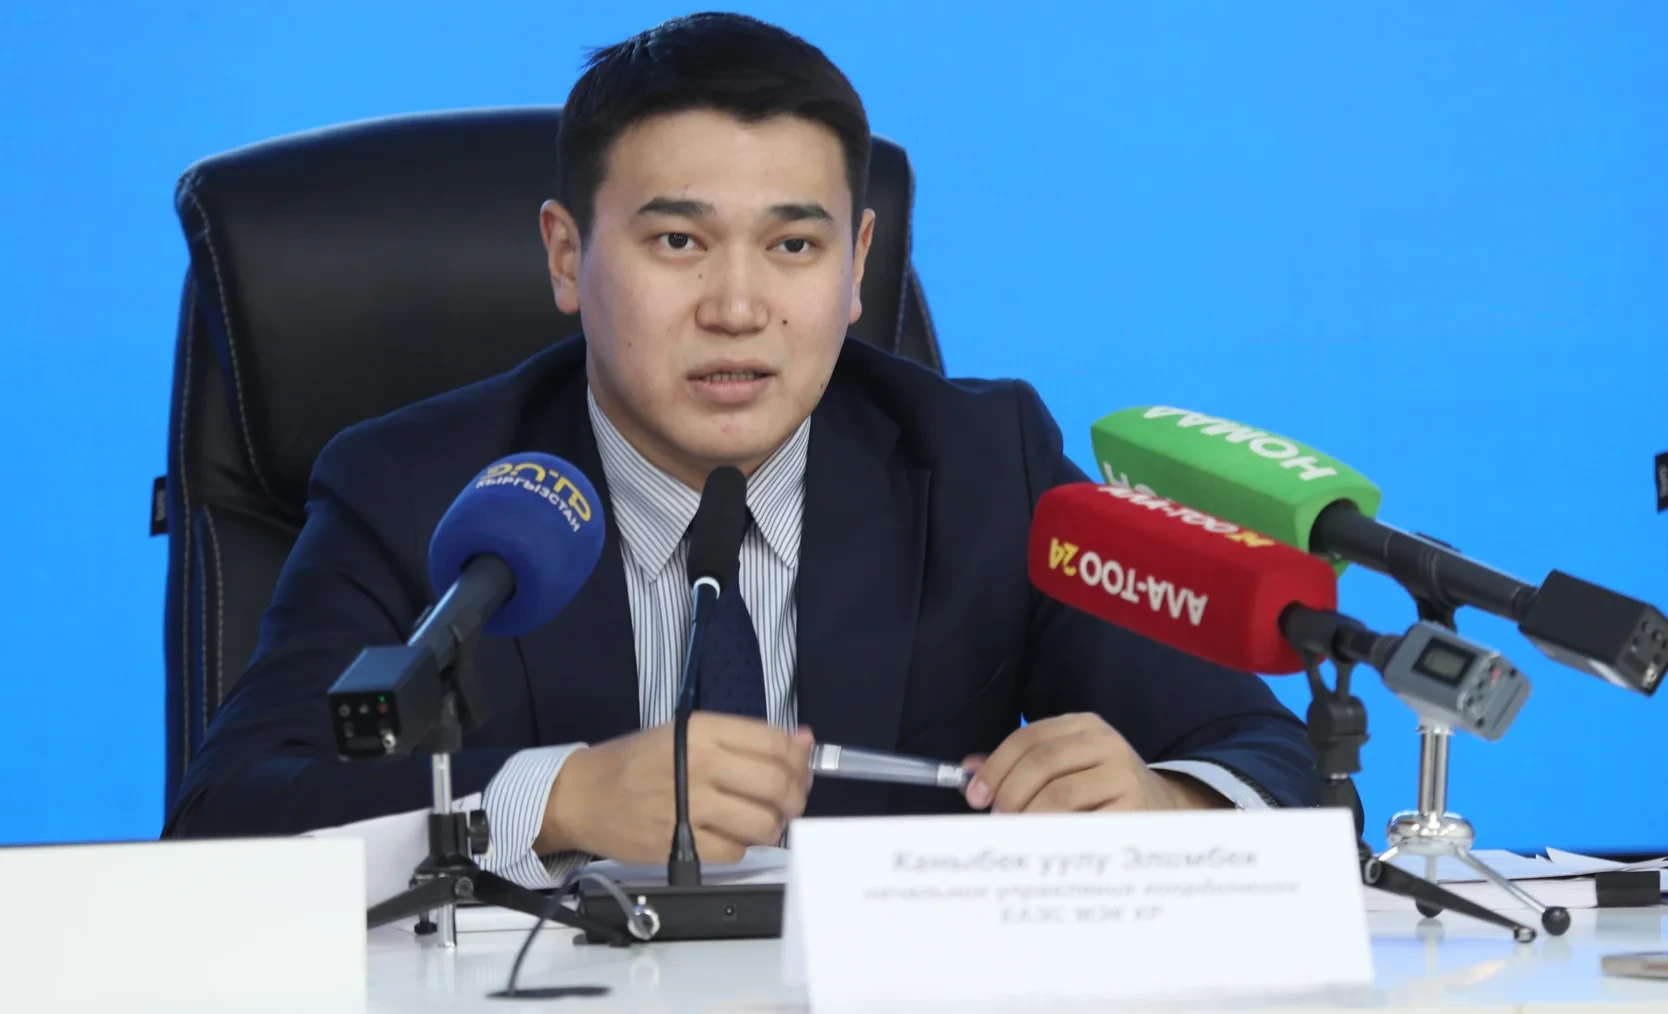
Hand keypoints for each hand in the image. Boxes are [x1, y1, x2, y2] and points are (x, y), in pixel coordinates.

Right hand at [537, 714, 814, 864]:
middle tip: (790, 801)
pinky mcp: (682, 843)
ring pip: (763, 823)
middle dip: (795, 797)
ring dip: (773, 826)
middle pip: (776, 784)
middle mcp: (700, 764)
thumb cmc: (633, 762)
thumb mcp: (687, 733)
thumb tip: (801, 741)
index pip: (774, 743)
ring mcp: (691, 805)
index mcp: (703, 731)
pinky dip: (741, 847)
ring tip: (762, 821)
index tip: (800, 768)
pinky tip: (730, 835)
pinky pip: (735, 852)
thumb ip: (745, 739)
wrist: (583, 795)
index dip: (798, 759)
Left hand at [961, 713, 1228, 813]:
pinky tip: (1045, 846)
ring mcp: (1123, 774)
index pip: (1028, 738)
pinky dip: (1055, 836)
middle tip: (996, 821)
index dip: (996, 766)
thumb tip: (968, 769)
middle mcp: (1106, 743)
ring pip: (1057, 795)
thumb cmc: (1104, 793)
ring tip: (1017, 836)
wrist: (1166, 813)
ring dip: (1027, 819)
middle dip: (1008, 794)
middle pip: (1040, 763)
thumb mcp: (1068, 768)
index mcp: (1084, 726)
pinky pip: (1082, 824)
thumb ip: (1020, 765)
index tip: (975, 796)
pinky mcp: (1134, 808)